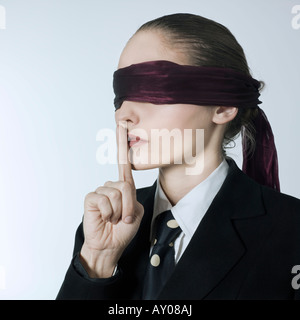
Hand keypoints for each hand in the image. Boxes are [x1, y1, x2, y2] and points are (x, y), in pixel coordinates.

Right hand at [80, 121, 143, 277]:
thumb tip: (123, 186)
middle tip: (123, 218)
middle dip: (129, 206)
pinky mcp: (91, 197)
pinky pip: (104, 200)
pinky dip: (109, 213)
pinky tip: (105, 218)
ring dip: (119, 212)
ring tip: (114, 219)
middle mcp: (111, 185)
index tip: (121, 125)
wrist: (110, 245)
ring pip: (117, 194)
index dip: (122, 144)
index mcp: (123, 186)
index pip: (123, 163)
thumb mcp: (136, 212)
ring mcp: (100, 190)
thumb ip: (133, 195)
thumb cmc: (123, 229)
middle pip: (126, 186)